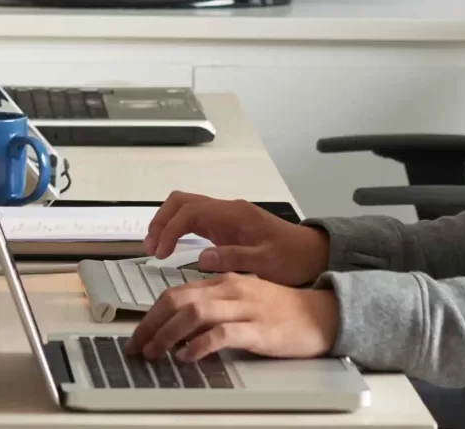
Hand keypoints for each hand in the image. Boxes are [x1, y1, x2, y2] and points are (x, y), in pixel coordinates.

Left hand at [127, 275, 339, 363]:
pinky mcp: (259, 329)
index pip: (175, 292)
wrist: (321, 315)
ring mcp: (244, 308)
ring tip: (155, 353)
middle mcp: (230, 290)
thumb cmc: (280, 310)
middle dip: (151, 324)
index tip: (138, 334)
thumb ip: (212, 307)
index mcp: (223, 281)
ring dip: (168, 334)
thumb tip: (178, 325)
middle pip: (178, 300)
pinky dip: (200, 345)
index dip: (151, 314)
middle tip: (137, 347)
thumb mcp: (241, 300)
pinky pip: (222, 333)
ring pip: (194, 313)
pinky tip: (188, 356)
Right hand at [145, 191, 328, 284]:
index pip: (190, 212)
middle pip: (181, 202)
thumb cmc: (293, 258)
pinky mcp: (226, 225)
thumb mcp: (267, 262)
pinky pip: (194, 219)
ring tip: (156, 247)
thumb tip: (201, 258)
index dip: (170, 230)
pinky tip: (174, 247)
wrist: (313, 253)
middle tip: (151, 247)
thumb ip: (234, 258)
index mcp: (233, 215)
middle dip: (161, 221)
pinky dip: (178, 229)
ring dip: (167, 223)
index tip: (159, 253)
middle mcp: (226, 210)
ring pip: (185, 207)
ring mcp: (226, 216)